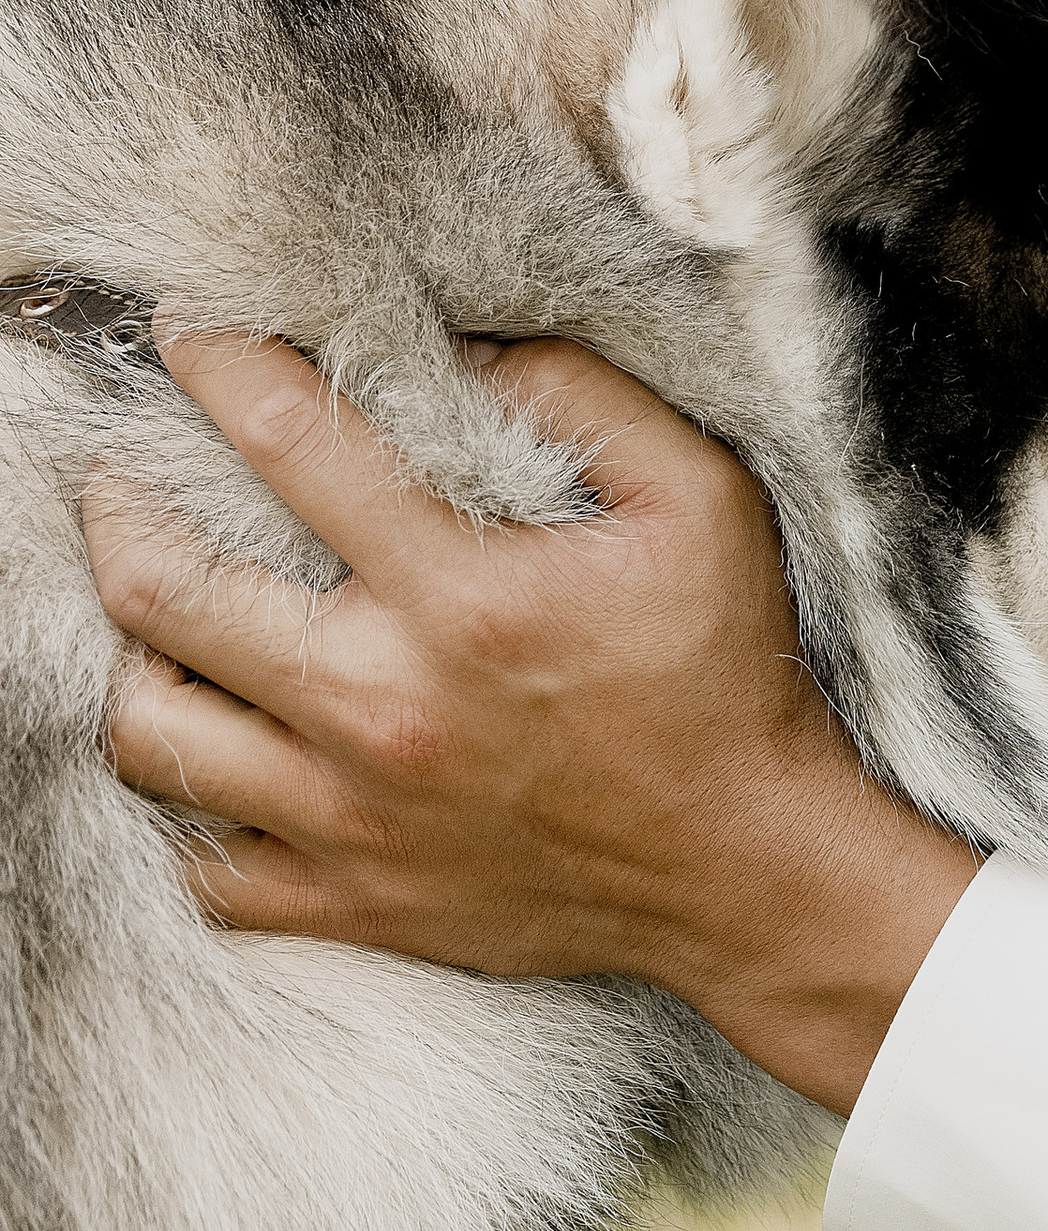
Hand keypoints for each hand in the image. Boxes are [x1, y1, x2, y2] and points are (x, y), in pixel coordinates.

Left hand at [87, 327, 977, 1113]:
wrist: (746, 867)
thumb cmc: (724, 675)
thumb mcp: (702, 499)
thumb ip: (586, 399)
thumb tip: (468, 348)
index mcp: (464, 596)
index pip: (293, 443)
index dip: (218, 365)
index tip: (184, 330)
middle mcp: (384, 707)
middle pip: (164, 594)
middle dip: (117, 510)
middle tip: (118, 478)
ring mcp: (354, 816)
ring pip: (149, 737)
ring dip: (128, 662)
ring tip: (151, 621)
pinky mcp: (354, 900)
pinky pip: (201, 869)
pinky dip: (182, 810)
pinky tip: (212, 755)